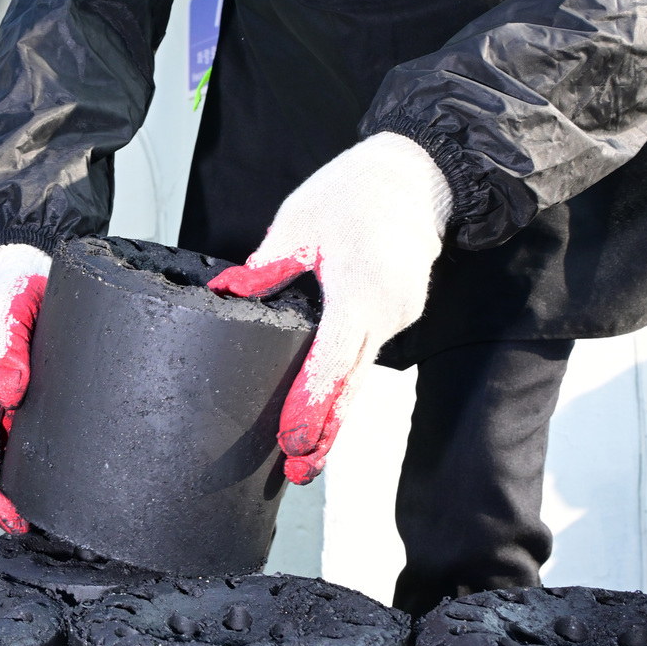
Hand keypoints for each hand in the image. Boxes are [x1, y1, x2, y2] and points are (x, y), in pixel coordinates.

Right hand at [0, 242, 50, 533]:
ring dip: (20, 490)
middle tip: (39, 531)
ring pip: (4, 458)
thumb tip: (9, 392)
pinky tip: (55, 478)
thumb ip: (8, 344)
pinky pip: (21, 440)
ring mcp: (1, 401)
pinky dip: (33, 466)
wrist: (26, 266)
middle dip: (6, 505)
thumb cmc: (16, 287)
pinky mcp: (21, 395)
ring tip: (49, 516)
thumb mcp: (12, 309)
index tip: (16, 521)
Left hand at [207, 134, 449, 484]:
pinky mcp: (401, 311)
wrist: (416, 173)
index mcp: (359, 292)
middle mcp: (386, 312)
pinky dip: (347, 377)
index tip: (294, 440)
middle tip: (299, 472)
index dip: (311, 405)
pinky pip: (368, 351)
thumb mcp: (299, 222)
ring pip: (361, 371)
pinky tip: (325, 398)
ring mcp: (400, 315)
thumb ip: (268, 265)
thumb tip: (230, 290)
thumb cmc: (356, 191)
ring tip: (306, 445)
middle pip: (352, 385)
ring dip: (335, 406)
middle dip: (325, 430)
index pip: (331, 362)